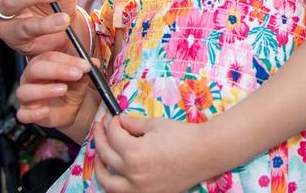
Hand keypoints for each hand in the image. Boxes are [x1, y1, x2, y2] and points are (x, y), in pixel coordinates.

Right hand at [16, 51, 90, 128]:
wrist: (70, 109)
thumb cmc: (71, 88)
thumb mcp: (80, 77)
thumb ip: (85, 69)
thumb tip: (94, 62)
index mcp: (42, 64)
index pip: (50, 57)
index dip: (68, 60)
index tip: (85, 65)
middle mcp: (30, 78)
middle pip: (35, 69)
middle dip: (56, 70)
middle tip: (76, 74)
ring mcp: (27, 96)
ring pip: (24, 91)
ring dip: (44, 90)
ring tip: (63, 89)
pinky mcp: (27, 113)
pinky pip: (23, 114)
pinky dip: (32, 113)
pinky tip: (45, 111)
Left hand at [93, 114, 209, 192]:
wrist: (206, 153)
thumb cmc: (183, 135)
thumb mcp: (156, 124)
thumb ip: (134, 124)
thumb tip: (120, 122)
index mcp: (134, 152)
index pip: (113, 136)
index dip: (112, 124)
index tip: (115, 119)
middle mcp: (132, 172)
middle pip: (106, 155)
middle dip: (101, 139)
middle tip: (101, 130)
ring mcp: (139, 188)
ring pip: (107, 182)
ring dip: (99, 168)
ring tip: (99, 157)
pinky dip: (114, 185)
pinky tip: (114, 175)